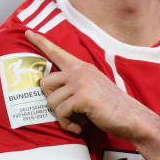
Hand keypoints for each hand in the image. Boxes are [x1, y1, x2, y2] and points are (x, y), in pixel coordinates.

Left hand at [25, 30, 159, 159]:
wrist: (132, 118)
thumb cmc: (111, 108)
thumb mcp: (92, 88)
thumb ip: (75, 85)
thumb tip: (52, 95)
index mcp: (82, 67)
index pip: (57, 52)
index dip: (40, 42)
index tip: (27, 32)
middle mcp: (79, 71)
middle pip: (45, 83)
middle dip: (51, 101)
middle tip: (68, 111)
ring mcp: (80, 82)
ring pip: (51, 101)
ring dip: (62, 117)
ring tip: (79, 120)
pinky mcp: (82, 97)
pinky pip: (61, 113)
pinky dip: (68, 124)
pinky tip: (81, 126)